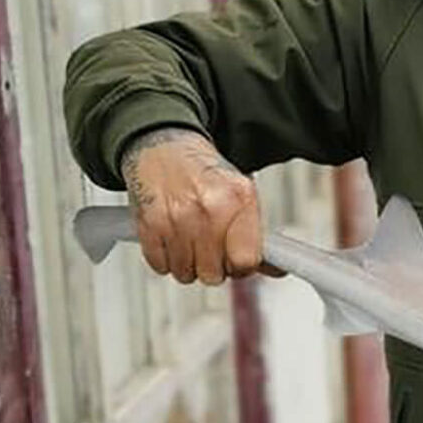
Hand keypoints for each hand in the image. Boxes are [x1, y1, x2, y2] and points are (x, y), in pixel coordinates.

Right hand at [120, 127, 282, 284]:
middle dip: (214, 267)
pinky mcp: (150, 225)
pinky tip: (173, 238)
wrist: (164, 148)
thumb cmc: (204, 173)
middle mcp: (209, 209)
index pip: (246, 259)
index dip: (242, 267)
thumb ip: (255, 232)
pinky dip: (166, 259)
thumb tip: (272, 269)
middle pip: (214, 273)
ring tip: (191, 240)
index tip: (237, 262)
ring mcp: (178, 218)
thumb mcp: (241, 193)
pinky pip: (161, 266)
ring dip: (188, 264)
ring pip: (186, 273)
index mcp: (239, 199)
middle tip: (211, 249)